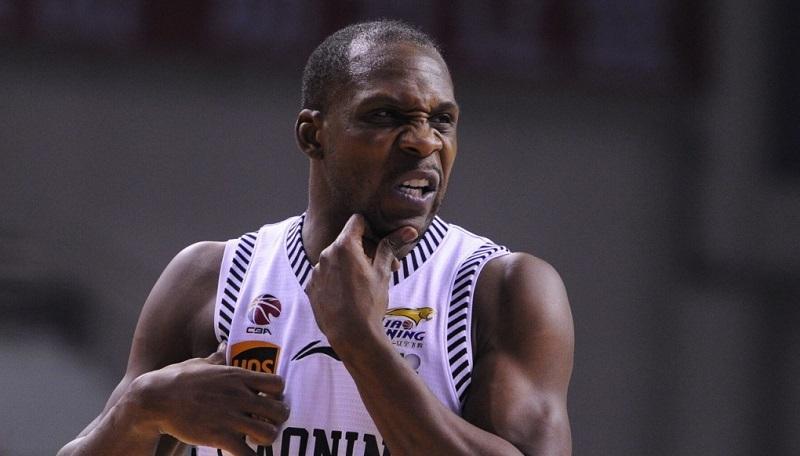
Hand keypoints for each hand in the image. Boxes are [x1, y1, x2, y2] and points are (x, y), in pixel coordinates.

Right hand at [130, 343, 288, 455]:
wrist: (155, 399)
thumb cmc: (177, 379)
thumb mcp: (201, 364)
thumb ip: (218, 358)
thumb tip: (224, 346)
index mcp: (237, 376)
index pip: (277, 384)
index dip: (277, 395)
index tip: (267, 400)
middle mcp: (239, 395)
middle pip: (279, 410)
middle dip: (278, 420)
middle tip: (267, 423)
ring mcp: (230, 416)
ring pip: (269, 433)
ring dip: (267, 439)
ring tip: (256, 439)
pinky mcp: (219, 436)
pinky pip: (247, 453)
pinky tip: (244, 453)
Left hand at [305, 214, 416, 350]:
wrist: (351, 335)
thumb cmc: (369, 303)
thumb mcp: (383, 272)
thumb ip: (391, 247)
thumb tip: (409, 229)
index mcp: (344, 246)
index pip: (357, 222)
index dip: (370, 231)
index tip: (379, 247)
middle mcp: (326, 254)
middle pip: (347, 241)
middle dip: (364, 251)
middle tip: (381, 270)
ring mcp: (316, 271)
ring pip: (336, 259)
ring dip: (350, 265)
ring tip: (364, 286)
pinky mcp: (311, 286)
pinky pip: (325, 274)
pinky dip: (336, 279)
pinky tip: (348, 295)